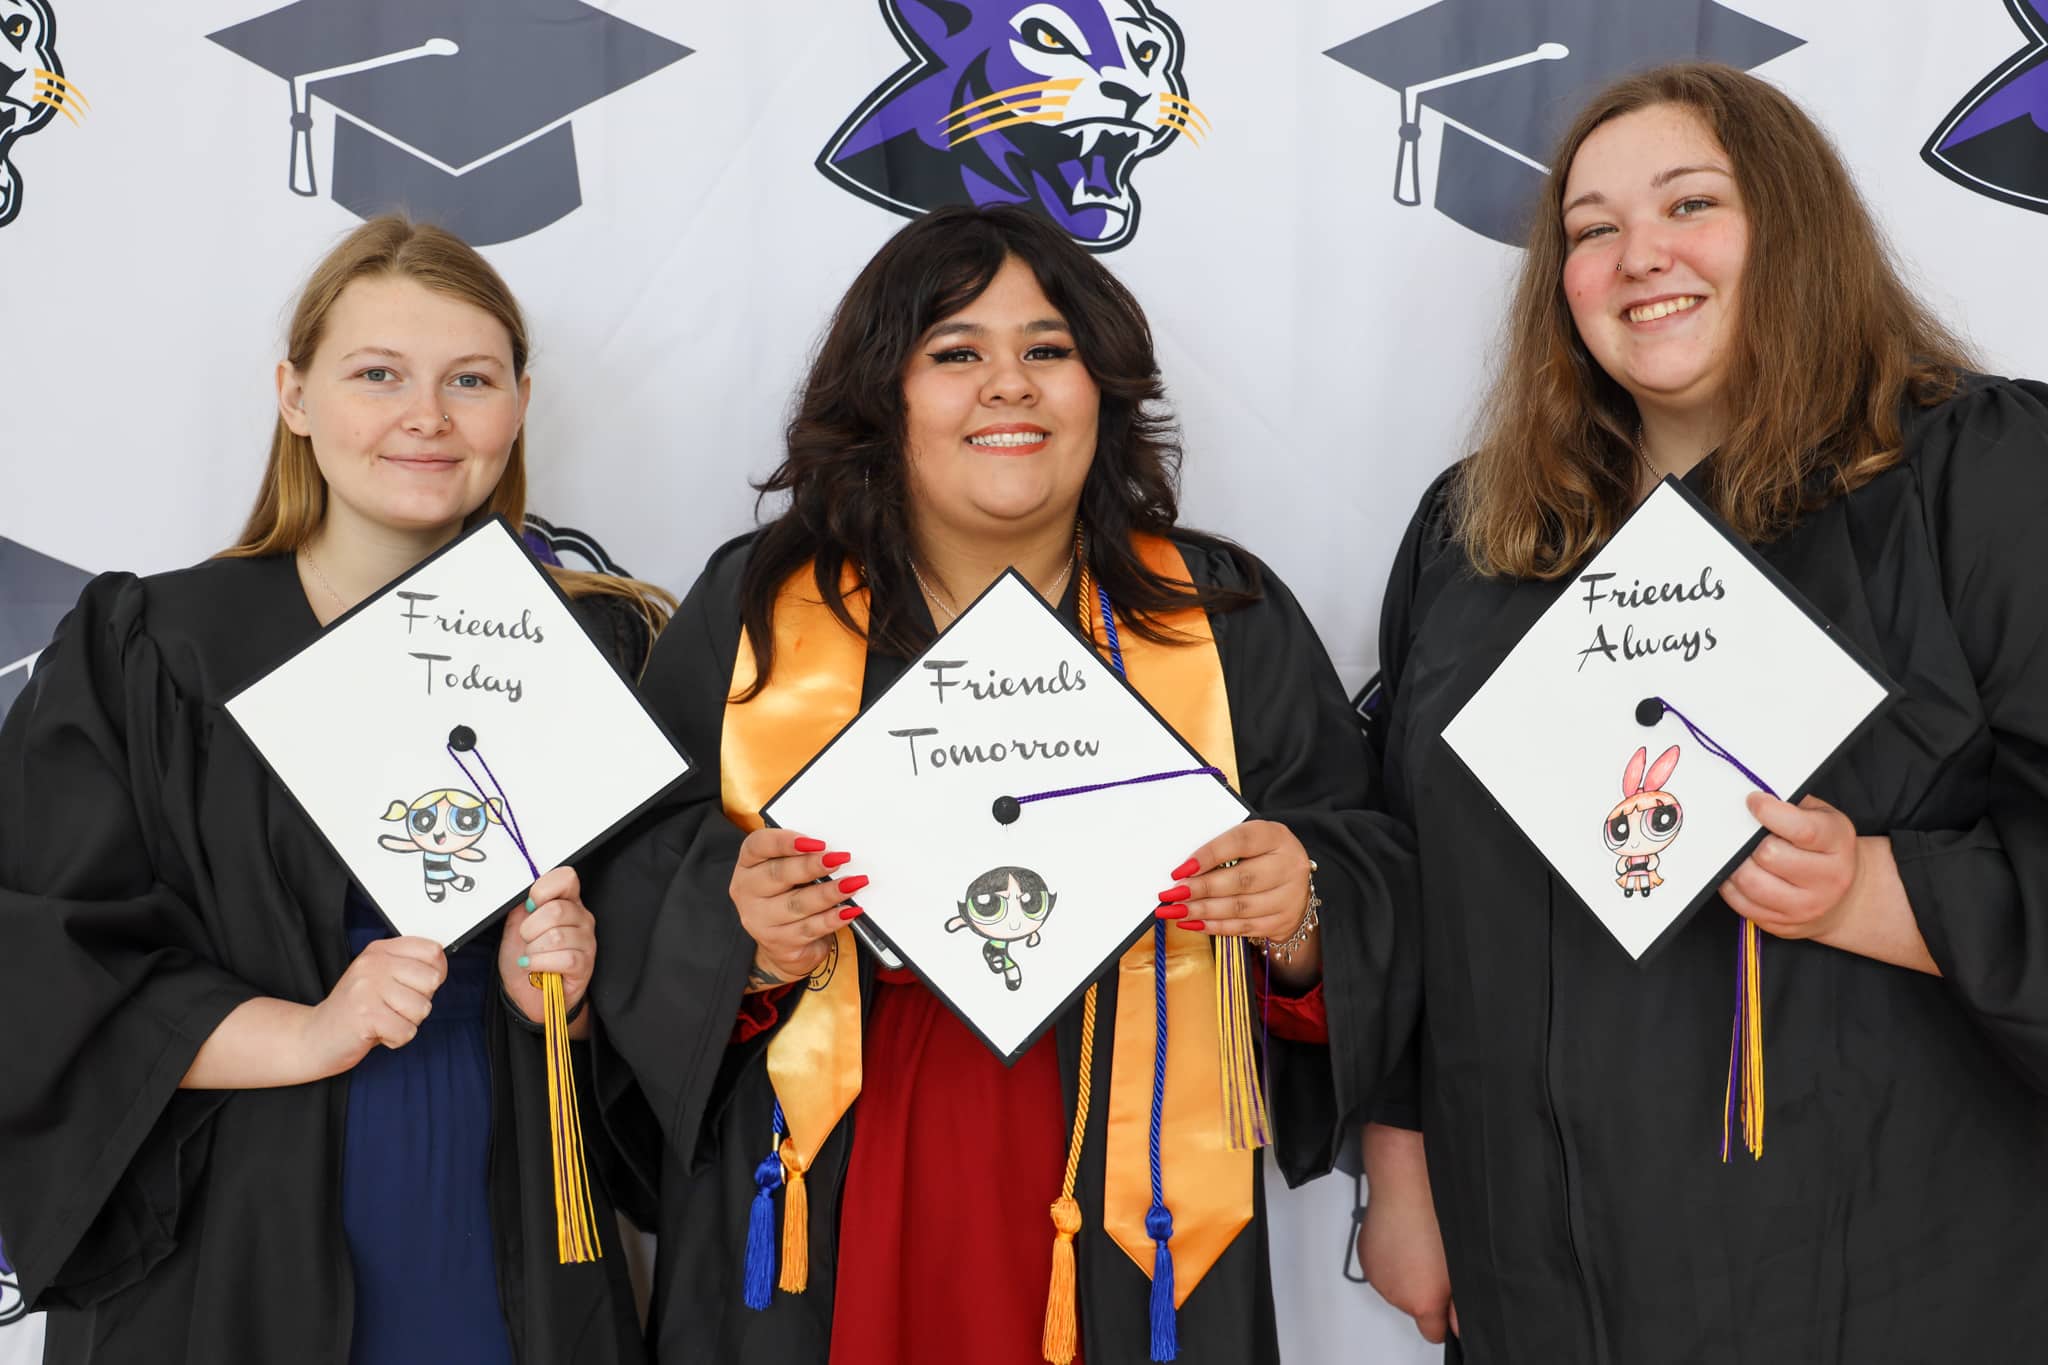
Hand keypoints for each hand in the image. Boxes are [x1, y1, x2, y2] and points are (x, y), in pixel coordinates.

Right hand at [298, 936, 447, 1077]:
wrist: (316, 1036)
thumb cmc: (356, 1010)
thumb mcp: (380, 977)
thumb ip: (408, 968)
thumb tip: (440, 968)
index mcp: (380, 951)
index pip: (432, 950)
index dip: (436, 972)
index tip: (419, 985)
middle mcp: (373, 964)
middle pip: (432, 980)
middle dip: (420, 1002)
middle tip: (394, 1007)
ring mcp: (368, 988)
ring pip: (422, 1008)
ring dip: (407, 1022)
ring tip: (384, 1019)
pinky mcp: (366, 1015)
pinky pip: (407, 1031)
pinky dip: (396, 1039)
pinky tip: (378, 1032)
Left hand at [499, 865, 596, 1025]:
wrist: (528, 995)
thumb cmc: (524, 959)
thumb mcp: (515, 927)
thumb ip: (522, 907)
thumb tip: (523, 893)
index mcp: (566, 902)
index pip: (566, 878)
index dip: (543, 889)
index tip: (530, 905)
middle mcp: (581, 918)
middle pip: (556, 910)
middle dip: (530, 929)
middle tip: (527, 940)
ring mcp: (586, 942)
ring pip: (557, 936)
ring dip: (534, 950)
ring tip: (532, 956)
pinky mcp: (585, 965)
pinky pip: (564, 958)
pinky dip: (541, 964)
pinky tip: (535, 967)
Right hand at [732, 828, 859, 989]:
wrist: (783, 943)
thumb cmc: (788, 895)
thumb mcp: (788, 872)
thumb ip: (802, 858)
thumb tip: (834, 851)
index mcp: (748, 864)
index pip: (758, 845)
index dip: (785, 841)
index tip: (814, 842)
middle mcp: (747, 891)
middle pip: (778, 874)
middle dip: (811, 866)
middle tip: (838, 859)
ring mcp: (760, 920)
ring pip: (797, 904)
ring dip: (828, 893)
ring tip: (852, 884)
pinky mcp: (778, 943)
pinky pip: (809, 929)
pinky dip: (831, 919)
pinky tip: (848, 911)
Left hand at [1156, 819, 1312, 940]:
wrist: (1293, 882)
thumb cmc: (1260, 856)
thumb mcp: (1249, 842)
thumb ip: (1221, 850)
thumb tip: (1184, 870)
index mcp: (1275, 836)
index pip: (1240, 841)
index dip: (1208, 855)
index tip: (1180, 870)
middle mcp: (1288, 865)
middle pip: (1241, 880)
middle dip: (1201, 889)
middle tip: (1172, 895)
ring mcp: (1289, 896)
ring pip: (1240, 908)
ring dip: (1203, 911)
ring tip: (1176, 911)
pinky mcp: (1282, 920)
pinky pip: (1244, 927)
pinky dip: (1215, 927)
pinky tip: (1193, 923)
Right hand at [1358, 1123, 1456, 1343]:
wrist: (1407, 1182)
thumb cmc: (1436, 1215)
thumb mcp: (1465, 1261)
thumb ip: (1463, 1302)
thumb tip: (1462, 1322)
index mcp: (1422, 1301)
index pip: (1433, 1333)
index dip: (1443, 1320)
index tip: (1448, 1307)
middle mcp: (1396, 1294)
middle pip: (1414, 1308)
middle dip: (1426, 1292)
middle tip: (1438, 1265)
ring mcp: (1378, 1275)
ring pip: (1397, 1287)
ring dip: (1408, 1274)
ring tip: (1421, 1246)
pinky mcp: (1367, 1257)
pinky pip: (1383, 1268)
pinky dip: (1393, 1259)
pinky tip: (1404, 1238)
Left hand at [1720, 793, 1860, 940]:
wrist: (1843, 898)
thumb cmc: (1825, 849)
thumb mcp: (1823, 818)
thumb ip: (1794, 805)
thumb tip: (1754, 795)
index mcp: (1837, 843)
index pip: (1801, 829)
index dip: (1769, 812)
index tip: (1753, 801)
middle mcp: (1828, 879)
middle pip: (1769, 855)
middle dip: (1751, 841)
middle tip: (1749, 835)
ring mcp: (1805, 906)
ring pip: (1751, 883)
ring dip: (1737, 864)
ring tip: (1741, 854)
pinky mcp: (1782, 925)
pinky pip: (1741, 903)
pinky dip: (1731, 885)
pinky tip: (1739, 872)